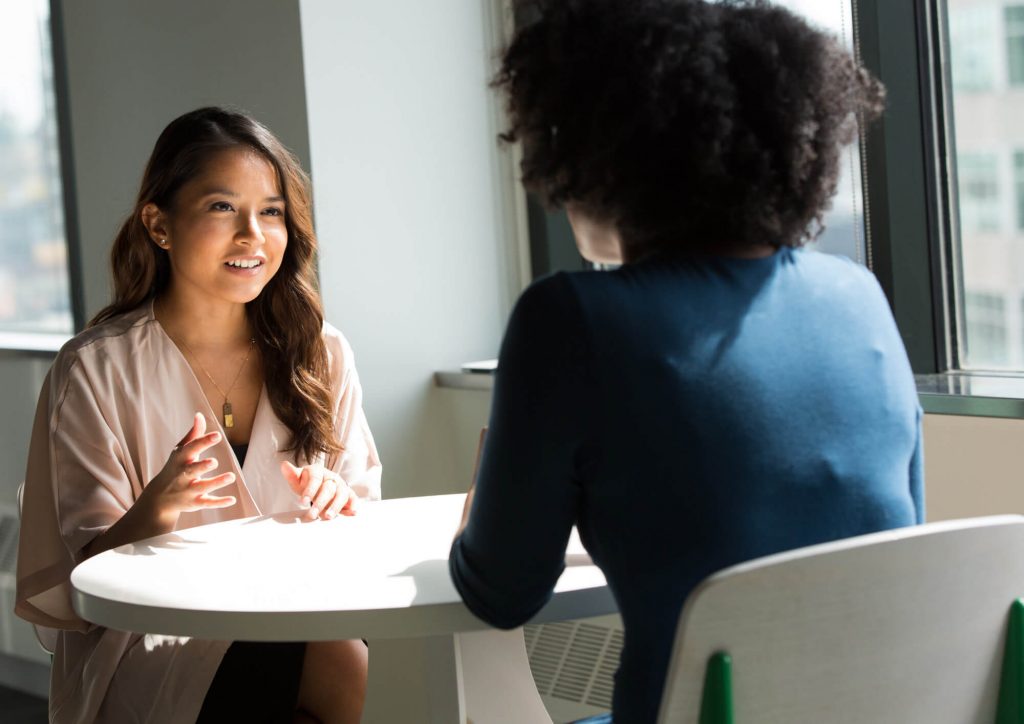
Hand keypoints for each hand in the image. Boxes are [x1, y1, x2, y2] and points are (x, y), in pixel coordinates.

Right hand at [140, 413, 237, 528]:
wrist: (159, 498)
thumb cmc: (175, 467)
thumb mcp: (181, 450)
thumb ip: (193, 434)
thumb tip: (200, 415)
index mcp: (180, 459)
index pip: (191, 448)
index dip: (203, 441)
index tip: (217, 435)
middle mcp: (183, 475)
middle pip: (192, 470)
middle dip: (202, 466)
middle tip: (214, 462)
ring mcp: (188, 490)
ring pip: (202, 487)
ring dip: (216, 482)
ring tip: (231, 476)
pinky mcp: (195, 503)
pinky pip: (207, 503)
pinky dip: (219, 502)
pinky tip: (232, 499)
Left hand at [281, 461, 356, 520]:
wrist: (320, 485)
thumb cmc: (307, 483)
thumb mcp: (298, 480)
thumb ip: (291, 475)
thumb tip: (284, 465)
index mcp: (318, 471)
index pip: (315, 479)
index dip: (309, 490)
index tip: (302, 501)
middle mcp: (331, 477)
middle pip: (328, 489)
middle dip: (320, 503)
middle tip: (312, 515)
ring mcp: (341, 485)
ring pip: (341, 494)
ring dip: (335, 506)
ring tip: (328, 517)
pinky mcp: (348, 494)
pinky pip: (353, 498)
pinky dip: (353, 506)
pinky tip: (352, 513)